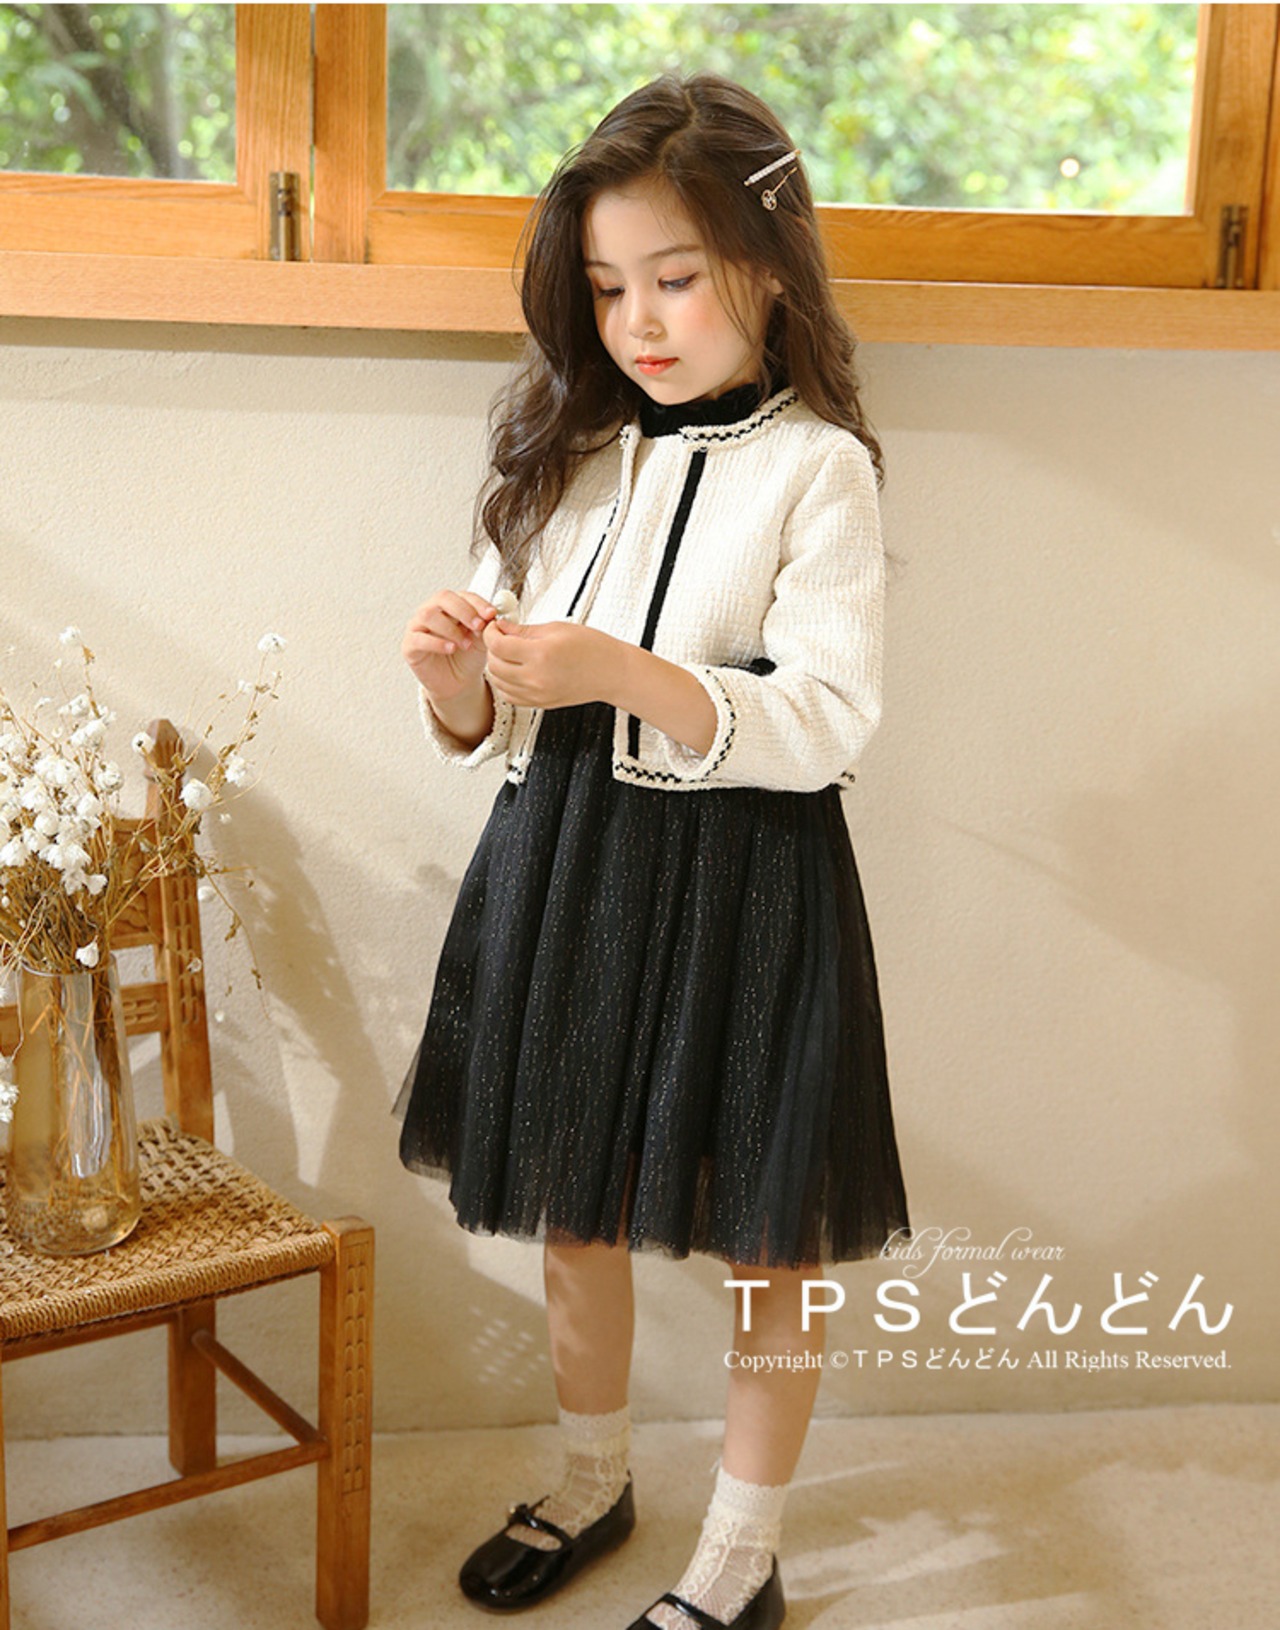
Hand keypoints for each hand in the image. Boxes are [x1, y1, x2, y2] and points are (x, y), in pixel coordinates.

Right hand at [402, 589, 497, 700]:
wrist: (459, 682)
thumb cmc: (468, 657)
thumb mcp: (482, 639)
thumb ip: (485, 625)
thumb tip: (491, 615)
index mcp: (450, 606)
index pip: (461, 595)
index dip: (477, 602)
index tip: (491, 614)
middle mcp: (432, 611)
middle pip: (442, 598)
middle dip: (464, 610)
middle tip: (479, 626)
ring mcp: (418, 627)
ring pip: (428, 615)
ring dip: (451, 628)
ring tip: (466, 644)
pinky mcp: (410, 646)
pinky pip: (419, 639)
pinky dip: (437, 643)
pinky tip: (451, 649)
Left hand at [483, 619, 620, 709]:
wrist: (612, 673)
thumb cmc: (592, 648)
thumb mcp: (557, 629)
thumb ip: (524, 630)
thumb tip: (502, 627)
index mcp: (541, 654)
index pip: (498, 645)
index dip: (491, 633)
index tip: (495, 627)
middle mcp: (537, 677)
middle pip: (494, 664)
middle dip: (492, 648)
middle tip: (501, 638)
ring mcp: (538, 694)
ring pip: (498, 682)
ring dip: (497, 666)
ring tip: (508, 654)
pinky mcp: (540, 703)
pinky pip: (510, 696)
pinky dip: (505, 683)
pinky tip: (514, 671)